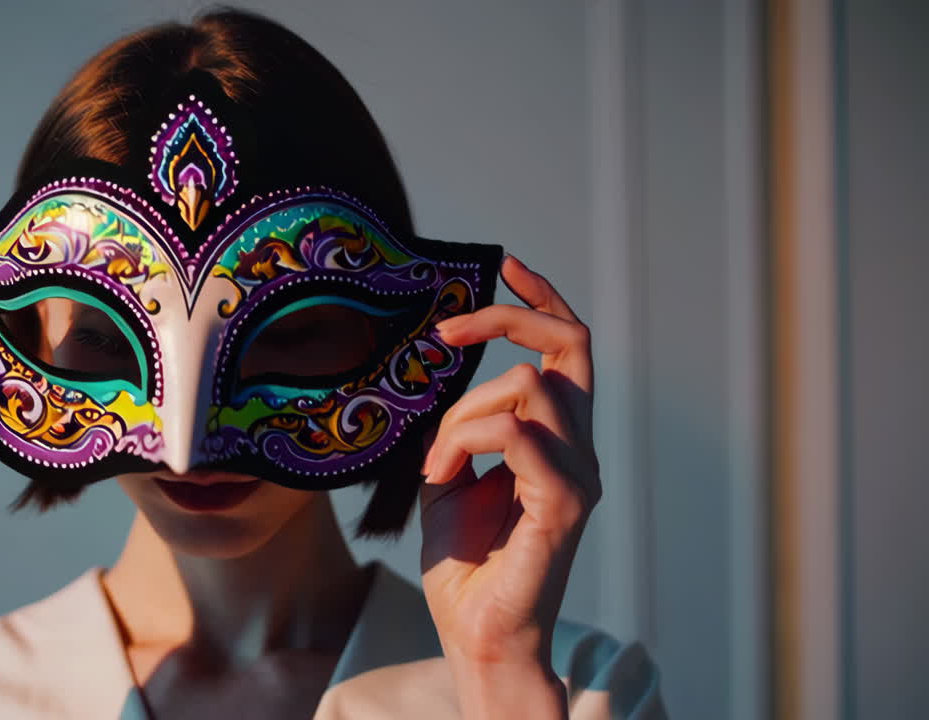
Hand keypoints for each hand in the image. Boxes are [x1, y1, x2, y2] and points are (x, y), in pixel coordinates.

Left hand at [418, 255, 600, 713]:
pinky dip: (466, 442)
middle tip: (448, 331)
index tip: (508, 265)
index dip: (543, 300)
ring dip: (464, 413)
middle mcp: (579, 451)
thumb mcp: (449, 479)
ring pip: (530, 386)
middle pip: (568, 346)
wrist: (475, 633)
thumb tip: (447, 391)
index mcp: (557, 441)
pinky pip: (517, 434)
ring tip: (436, 463)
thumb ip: (458, 432)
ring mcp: (578, 475)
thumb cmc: (464, 565)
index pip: (570, 351)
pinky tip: (442, 478)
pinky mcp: (565, 503)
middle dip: (506, 319)